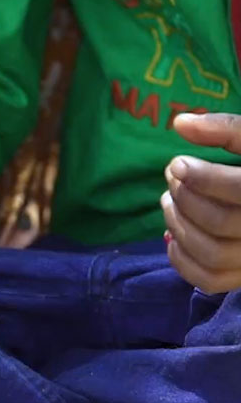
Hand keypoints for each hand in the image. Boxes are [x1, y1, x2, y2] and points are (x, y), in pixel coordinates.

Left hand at [164, 113, 240, 292]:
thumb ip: (227, 128)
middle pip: (220, 221)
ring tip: (168, 201)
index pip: (239, 189)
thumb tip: (179, 123)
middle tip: (171, 178)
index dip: (202, 177)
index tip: (176, 164)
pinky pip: (209, 280)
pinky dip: (181, 260)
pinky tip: (172, 236)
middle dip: (185, 198)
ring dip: (178, 225)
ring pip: (212, 252)